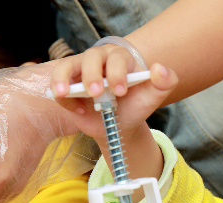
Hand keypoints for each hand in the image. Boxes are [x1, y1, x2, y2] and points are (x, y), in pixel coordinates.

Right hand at [52, 62, 177, 144]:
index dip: (117, 72)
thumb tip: (160, 69)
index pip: (117, 58)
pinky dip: (63, 99)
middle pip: (90, 57)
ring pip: (65, 66)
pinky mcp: (67, 86)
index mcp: (121, 59)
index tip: (121, 91)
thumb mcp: (152, 97)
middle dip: (92, 75)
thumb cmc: (136, 106)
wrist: (120, 125)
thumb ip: (164, 83)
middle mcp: (98, 60)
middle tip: (97, 93)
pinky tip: (80, 111)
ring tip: (65, 93)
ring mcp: (79, 72)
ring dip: (63, 79)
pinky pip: (57, 88)